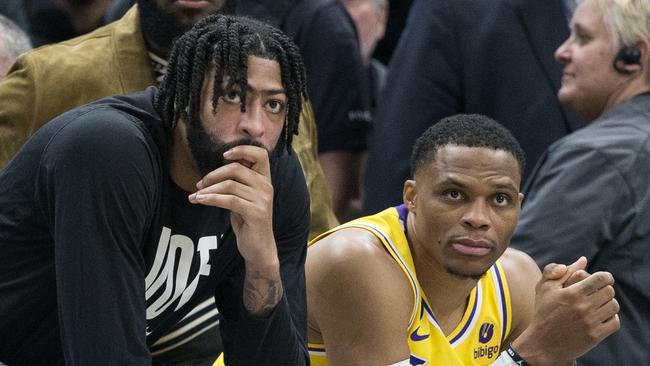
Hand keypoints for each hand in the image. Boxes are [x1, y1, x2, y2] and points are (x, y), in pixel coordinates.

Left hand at [188, 145, 281, 314]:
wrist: (259, 249)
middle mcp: (266, 187)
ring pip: (229, 185)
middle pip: (236, 169)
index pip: (261, 154)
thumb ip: (237, 183)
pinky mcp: (256, 213)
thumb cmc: (248, 222)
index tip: (224, 154)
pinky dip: (211, 199)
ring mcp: (262, 200)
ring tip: (196, 196)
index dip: (242, 149)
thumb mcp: (244, 198)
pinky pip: (229, 200)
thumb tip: (214, 172)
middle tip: (199, 184)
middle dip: (213, 175)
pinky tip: (200, 201)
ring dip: (208, 189)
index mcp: (265, 180)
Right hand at [512, 257, 619, 365]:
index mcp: (572, 293)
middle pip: (609, 292)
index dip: (606, 277)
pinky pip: (614, 322)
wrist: (543, 344)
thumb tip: (583, 260)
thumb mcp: (544, 288)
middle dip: (605, 290)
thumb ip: (559, 270)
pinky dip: (611, 318)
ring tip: (598, 305)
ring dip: (608, 303)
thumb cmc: (543, 313)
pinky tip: (600, 317)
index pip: (601, 279)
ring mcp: (590, 322)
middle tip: (598, 293)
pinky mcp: (595, 336)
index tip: (603, 279)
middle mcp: (582, 307)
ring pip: (613, 306)